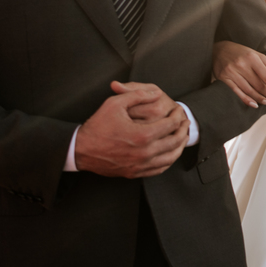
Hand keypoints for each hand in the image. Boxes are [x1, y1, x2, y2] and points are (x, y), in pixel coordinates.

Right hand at [75, 82, 189, 177]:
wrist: (80, 150)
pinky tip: (170, 152)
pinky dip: (169, 161)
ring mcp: (140, 165)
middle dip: (183, 130)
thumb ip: (138, 94)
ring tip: (182, 137)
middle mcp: (144, 153)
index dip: (178, 116)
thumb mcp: (115, 103)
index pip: (170, 125)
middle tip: (185, 122)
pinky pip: (159, 169)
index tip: (179, 110)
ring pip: (170, 158)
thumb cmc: (97, 125)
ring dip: (180, 146)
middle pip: (174, 142)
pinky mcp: (134, 173)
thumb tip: (157, 93)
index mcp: (142, 135)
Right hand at [214, 40, 265, 107]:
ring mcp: (232, 71)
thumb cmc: (242, 53)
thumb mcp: (258, 56)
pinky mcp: (223, 78)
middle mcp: (242, 64)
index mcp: (253, 57)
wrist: (219, 49)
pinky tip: (253, 104)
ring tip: (264, 101)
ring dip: (259, 98)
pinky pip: (237, 92)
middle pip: (259, 84)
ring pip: (249, 89)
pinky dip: (246, 100)